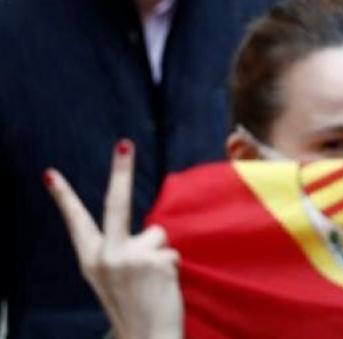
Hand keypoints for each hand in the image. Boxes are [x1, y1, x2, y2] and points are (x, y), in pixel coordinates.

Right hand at [46, 140, 183, 338]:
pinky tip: (163, 287)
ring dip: (162, 255)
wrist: (147, 338)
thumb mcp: (117, 277)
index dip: (63, 197)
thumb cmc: (135, 307)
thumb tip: (151, 231)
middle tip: (124, 143)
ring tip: (153, 283)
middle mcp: (106, 257)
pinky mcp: (154, 261)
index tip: (49, 173)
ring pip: (157, 235)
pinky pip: (172, 250)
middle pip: (116, 204)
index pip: (77, 223)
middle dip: (120, 170)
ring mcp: (129, 258)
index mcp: (91, 260)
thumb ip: (124, 251)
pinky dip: (173, 267)